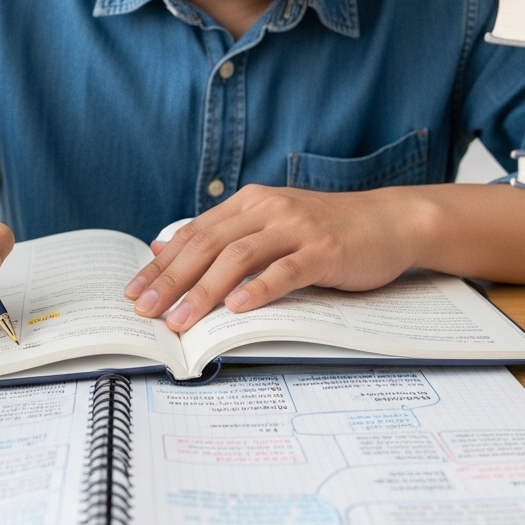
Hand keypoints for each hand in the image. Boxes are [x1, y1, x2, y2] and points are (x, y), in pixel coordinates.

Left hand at [123, 184, 424, 332]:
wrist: (389, 221)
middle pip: (208, 245)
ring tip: (181, 320)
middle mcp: (268, 210)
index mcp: (249, 203)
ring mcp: (297, 229)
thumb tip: (163, 247)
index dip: (161, 264)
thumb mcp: (268, 224)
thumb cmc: (326, 230)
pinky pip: (285, 271)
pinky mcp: (324, 251)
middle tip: (146, 311)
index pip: (194, 234)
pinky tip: (237, 308)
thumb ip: (221, 235)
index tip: (134, 292)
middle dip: (172, 280)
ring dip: (205, 291)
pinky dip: (259, 289)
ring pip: (239, 258)